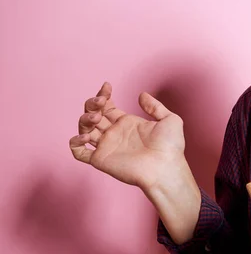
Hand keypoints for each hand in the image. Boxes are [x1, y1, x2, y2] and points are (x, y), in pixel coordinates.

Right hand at [69, 82, 186, 191]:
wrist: (166, 167)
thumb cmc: (171, 147)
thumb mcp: (169, 119)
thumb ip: (155, 106)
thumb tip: (142, 95)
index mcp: (127, 123)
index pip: (107, 107)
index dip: (103, 95)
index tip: (107, 86)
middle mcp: (115, 133)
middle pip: (93, 114)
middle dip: (92, 104)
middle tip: (101, 102)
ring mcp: (107, 146)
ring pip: (84, 129)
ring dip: (85, 119)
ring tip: (96, 118)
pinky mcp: (100, 159)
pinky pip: (78, 152)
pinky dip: (75, 142)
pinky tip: (86, 136)